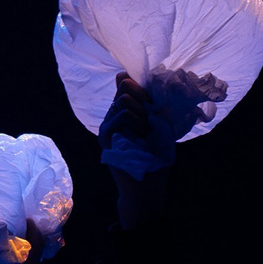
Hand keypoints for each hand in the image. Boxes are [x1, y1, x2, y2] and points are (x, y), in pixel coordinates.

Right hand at [97, 74, 171, 214]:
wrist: (146, 186)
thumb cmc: (155, 157)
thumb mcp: (157, 125)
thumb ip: (146, 103)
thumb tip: (130, 77)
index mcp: (125, 113)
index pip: (126, 83)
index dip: (141, 87)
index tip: (152, 103)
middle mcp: (113, 117)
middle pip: (125, 87)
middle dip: (143, 99)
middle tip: (150, 121)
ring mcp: (107, 126)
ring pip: (124, 100)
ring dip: (141, 114)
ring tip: (145, 132)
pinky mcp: (105, 136)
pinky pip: (121, 115)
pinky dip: (136, 122)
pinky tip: (140, 136)